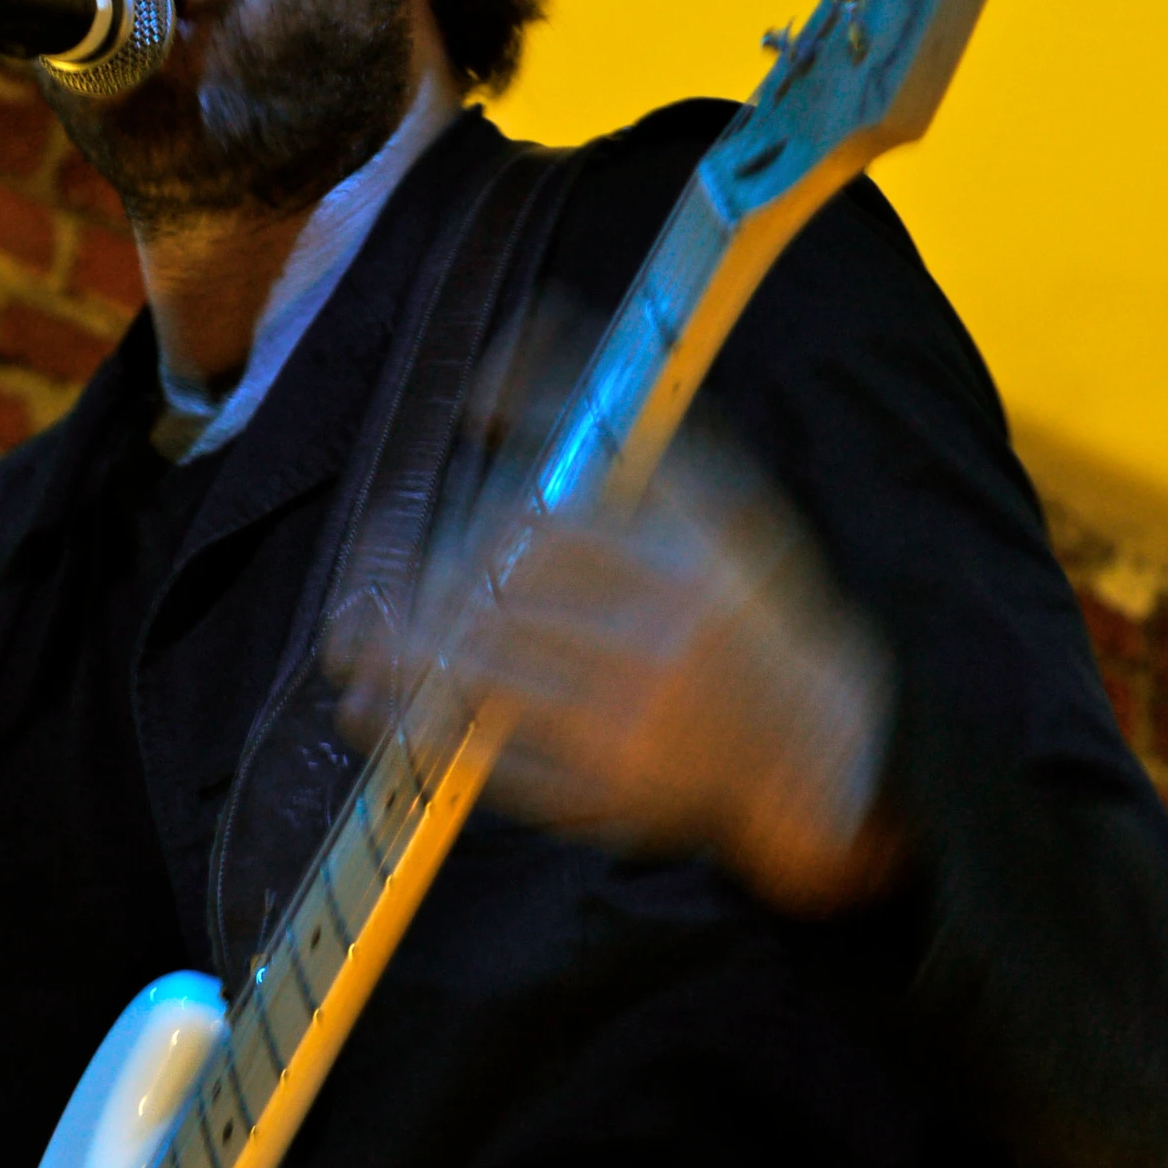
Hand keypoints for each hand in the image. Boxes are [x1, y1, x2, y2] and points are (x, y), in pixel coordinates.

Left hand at [334, 449, 902, 911]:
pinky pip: (504, 760)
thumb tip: (497, 375)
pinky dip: (434, 733)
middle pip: (508, 607)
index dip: (481, 526)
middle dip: (425, 598)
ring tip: (350, 655)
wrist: (816, 750)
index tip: (430, 531)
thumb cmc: (753, 617)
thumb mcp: (718, 510)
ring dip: (405, 665)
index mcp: (692, 570)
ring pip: (493, 682)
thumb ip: (622, 448)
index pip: (558, 532)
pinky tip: (380, 713)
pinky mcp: (609, 792)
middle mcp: (663, 648)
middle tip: (371, 593)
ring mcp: (634, 727)